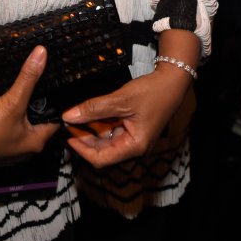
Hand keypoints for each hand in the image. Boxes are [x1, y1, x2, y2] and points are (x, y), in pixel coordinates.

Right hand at [0, 47, 59, 164]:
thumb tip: (43, 52)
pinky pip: (10, 130)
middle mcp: (26, 151)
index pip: (56, 120)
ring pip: (24, 127)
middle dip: (40, 107)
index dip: (57, 104)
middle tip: (43, 84)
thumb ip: (28, 77)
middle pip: (39, 123)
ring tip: (28, 91)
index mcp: (37, 143)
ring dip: (24, 113)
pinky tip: (8, 106)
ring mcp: (10, 152)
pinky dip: (11, 120)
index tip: (58, 86)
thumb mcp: (13, 101)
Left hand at [61, 61, 194, 167]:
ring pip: (105, 139)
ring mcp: (133, 137)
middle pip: (102, 150)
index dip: (81, 150)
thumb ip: (94, 108)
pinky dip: (100, 122)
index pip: (101, 159)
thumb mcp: (121, 100)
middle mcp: (133, 146)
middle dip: (84, 138)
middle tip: (69, 122)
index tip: (67, 136)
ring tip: (77, 115)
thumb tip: (69, 116)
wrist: (173, 81)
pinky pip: (112, 129)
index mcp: (134, 147)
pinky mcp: (133, 128)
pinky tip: (90, 112)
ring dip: (91, 129)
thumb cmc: (153, 93)